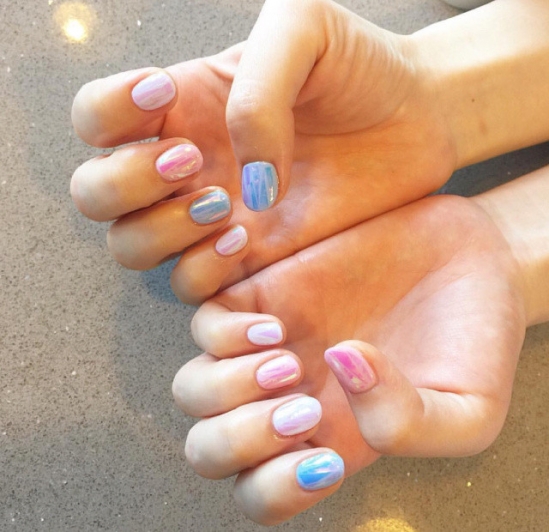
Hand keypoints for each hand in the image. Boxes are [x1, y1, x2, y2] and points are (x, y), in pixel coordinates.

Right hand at [70, 0, 455, 303]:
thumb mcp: (301, 32)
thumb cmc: (356, 67)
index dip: (108, 113)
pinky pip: (191, 285)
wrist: (415, 118)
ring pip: (131, 247)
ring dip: (163, 231)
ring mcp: (211, 219)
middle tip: (195, 161)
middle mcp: (184, 167)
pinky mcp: (247, 262)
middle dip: (129, 184)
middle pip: (95, 195)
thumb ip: (254, 94)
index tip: (166, 94)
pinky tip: (248, 240)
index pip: (95, 119)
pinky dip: (204, 271)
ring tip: (224, 206)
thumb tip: (241, 183)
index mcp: (180, 107)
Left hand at [173, 194, 525, 523]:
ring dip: (225, 384)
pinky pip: (202, 317)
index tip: (325, 455)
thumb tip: (343, 368)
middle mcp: (288, 397)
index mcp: (331, 440)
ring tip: (286, 355)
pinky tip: (272, 324)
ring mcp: (268, 346)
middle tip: (303, 402)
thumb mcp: (466, 406)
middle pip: (209, 447)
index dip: (275, 487)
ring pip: (192, 387)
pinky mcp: (265, 292)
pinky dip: (222, 331)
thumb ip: (409, 421)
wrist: (469, 260)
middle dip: (240, 436)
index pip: (262, 493)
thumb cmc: (472, 340)